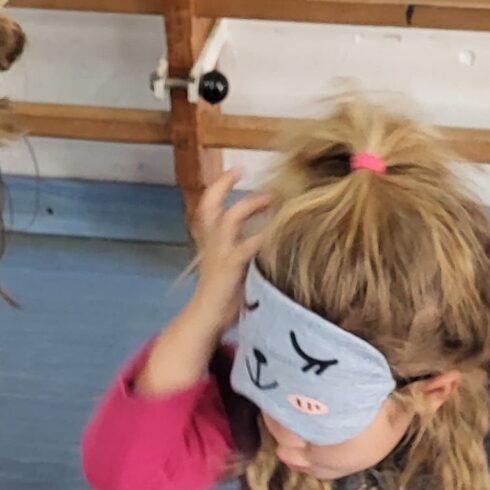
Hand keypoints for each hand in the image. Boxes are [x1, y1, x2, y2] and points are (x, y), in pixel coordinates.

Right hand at [138, 170, 270, 397]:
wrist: (207, 320)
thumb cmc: (224, 298)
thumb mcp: (233, 268)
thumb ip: (247, 250)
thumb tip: (274, 236)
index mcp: (210, 241)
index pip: (209, 205)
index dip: (221, 184)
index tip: (237, 169)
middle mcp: (212, 242)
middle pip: (212, 205)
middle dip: (229, 187)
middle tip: (258, 181)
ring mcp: (221, 253)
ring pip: (231, 217)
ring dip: (251, 205)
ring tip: (272, 199)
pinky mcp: (233, 266)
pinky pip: (251, 244)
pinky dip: (266, 235)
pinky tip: (281, 231)